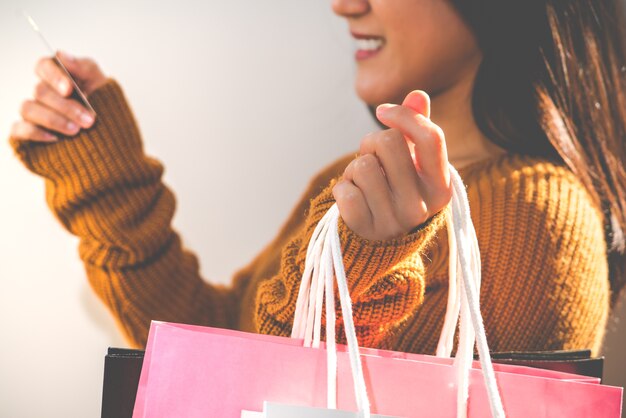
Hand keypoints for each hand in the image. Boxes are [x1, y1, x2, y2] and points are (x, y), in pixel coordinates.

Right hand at [10, 51, 107, 141]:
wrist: (109, 133)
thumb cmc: (102, 103)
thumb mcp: (100, 84)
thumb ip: (84, 67)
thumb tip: (62, 55)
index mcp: (56, 76)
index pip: (44, 66)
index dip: (54, 76)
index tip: (69, 89)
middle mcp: (42, 92)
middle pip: (40, 91)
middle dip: (66, 106)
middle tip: (88, 120)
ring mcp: (34, 112)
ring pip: (29, 109)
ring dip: (53, 120)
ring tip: (76, 130)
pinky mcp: (28, 132)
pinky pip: (20, 130)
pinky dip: (34, 133)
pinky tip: (55, 138)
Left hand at [332, 90, 451, 240]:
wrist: (377, 245)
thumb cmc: (396, 194)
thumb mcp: (413, 166)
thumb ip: (417, 131)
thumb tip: (417, 94)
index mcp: (441, 188)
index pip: (431, 138)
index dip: (404, 116)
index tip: (383, 112)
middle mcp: (421, 207)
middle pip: (388, 142)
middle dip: (371, 143)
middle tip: (372, 159)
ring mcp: (393, 221)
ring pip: (362, 165)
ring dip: (354, 169)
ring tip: (362, 183)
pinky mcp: (364, 229)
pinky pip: (344, 189)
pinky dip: (342, 188)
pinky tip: (352, 200)